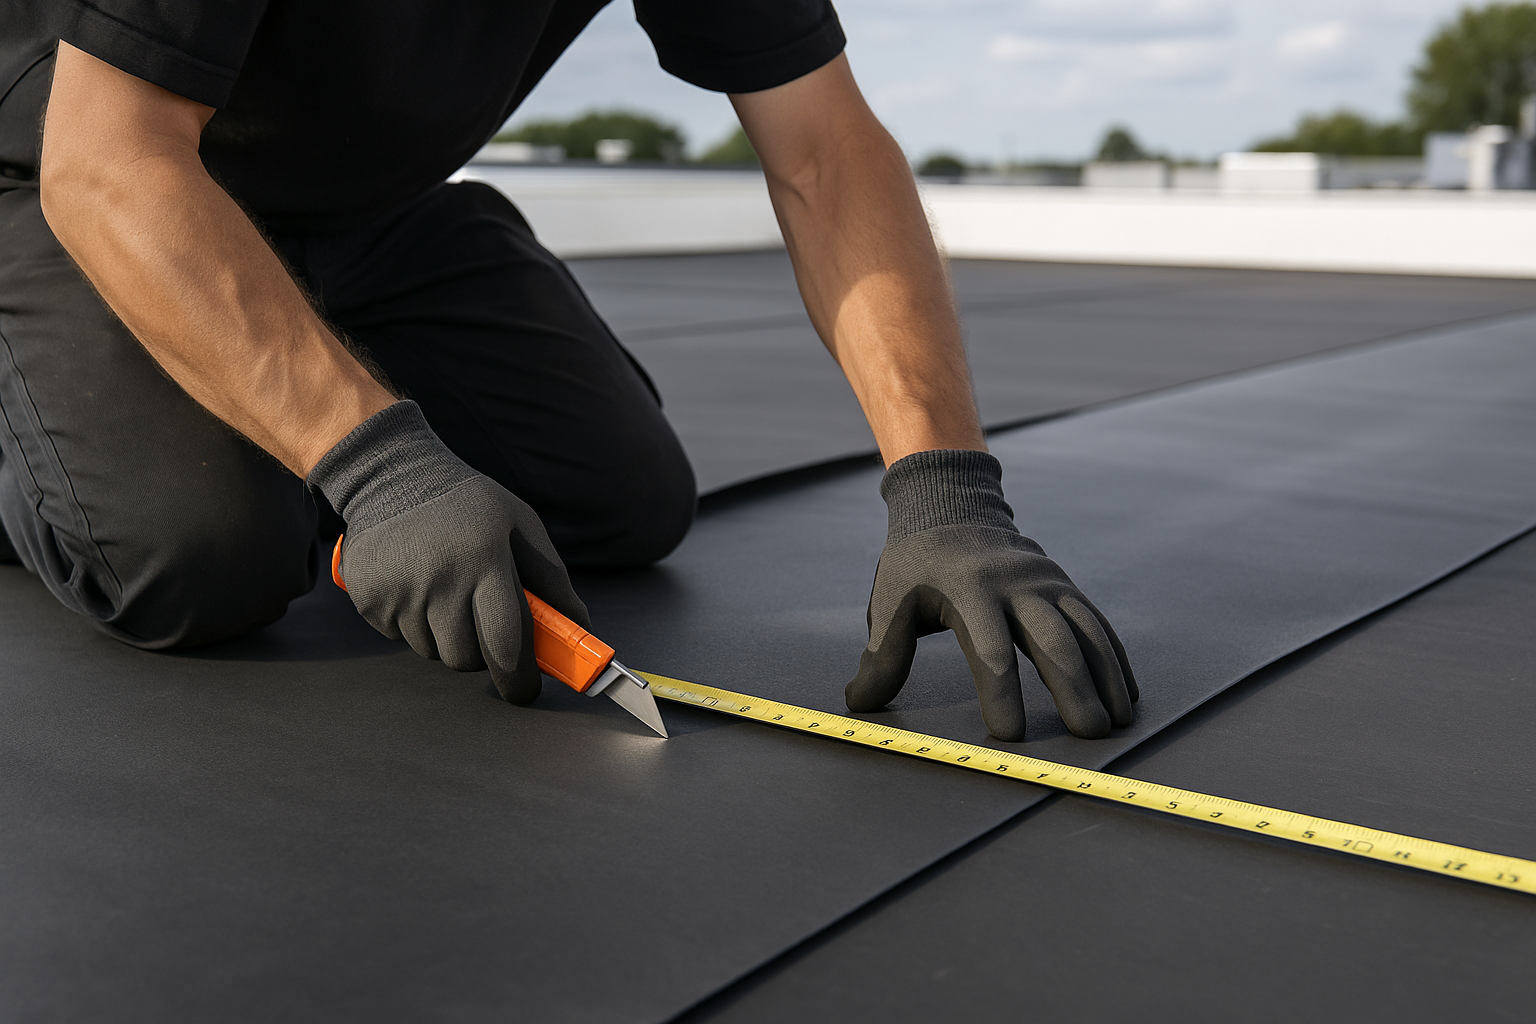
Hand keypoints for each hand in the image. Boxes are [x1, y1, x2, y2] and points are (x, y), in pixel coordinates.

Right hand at [309, 401, 587, 701]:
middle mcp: (441, 580)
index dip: (520, 678)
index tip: (527, 690)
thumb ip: (551, 579)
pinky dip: (416, 625)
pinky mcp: (371, 601)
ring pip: (434, 652)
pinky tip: (419, 587)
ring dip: (448, 638)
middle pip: (467, 658)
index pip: (507, 642)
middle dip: (483, 656)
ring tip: (449, 595)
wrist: (394, 476)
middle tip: (486, 629)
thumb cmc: (469, 504)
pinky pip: (402, 638)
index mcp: (486, 560)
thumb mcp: (521, 526)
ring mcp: (401, 593)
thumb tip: (580, 626)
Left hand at [845, 450, 1136, 740]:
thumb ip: (882, 656)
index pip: (989, 649)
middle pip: (1052, 641)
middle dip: (1073, 688)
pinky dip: (1115, 658)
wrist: (952, 506)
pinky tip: (1126, 693)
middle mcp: (1016, 585)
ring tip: (1119, 722)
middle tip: (1088, 734)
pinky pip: (1097, 623)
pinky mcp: (1065, 586)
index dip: (1001, 692)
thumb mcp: (890, 603)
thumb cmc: (915, 565)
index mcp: (968, 590)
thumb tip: (858, 703)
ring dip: (1107, 677)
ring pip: (1086, 631)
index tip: (1009, 734)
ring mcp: (1046, 583)